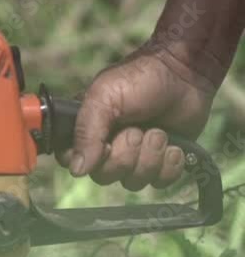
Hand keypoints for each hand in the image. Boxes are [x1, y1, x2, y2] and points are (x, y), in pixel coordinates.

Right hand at [59, 44, 216, 190]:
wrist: (186, 74)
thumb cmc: (140, 80)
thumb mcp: (104, 98)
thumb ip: (86, 132)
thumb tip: (76, 171)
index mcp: (85, 130)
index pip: (71, 161)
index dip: (89, 159)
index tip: (107, 143)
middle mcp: (105, 147)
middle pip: (104, 176)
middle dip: (127, 154)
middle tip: (138, 129)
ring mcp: (134, 157)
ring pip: (133, 181)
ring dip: (151, 157)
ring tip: (159, 131)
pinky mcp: (161, 163)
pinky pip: (160, 182)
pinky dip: (170, 165)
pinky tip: (175, 146)